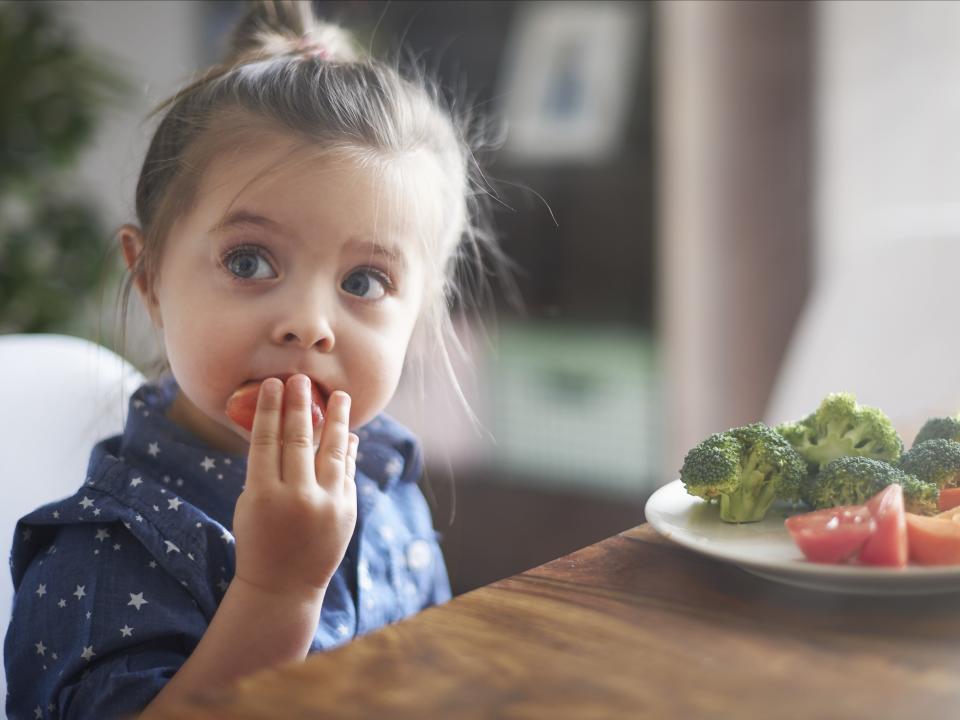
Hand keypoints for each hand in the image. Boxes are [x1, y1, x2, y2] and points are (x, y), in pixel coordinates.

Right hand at [231, 375, 358, 601]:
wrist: (283, 586)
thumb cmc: (258, 539)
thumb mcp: (251, 504)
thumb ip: (267, 469)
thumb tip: (286, 428)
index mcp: (262, 495)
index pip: (266, 441)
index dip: (271, 409)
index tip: (274, 384)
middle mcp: (296, 498)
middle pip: (299, 440)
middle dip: (300, 405)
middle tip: (302, 379)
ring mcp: (326, 505)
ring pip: (333, 452)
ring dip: (337, 420)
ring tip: (340, 396)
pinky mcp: (346, 511)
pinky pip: (347, 472)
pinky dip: (348, 452)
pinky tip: (348, 434)